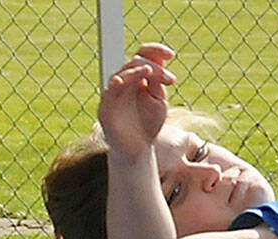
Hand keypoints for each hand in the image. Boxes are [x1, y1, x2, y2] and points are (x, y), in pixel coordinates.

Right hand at [98, 43, 176, 157]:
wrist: (138, 149)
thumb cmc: (148, 124)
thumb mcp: (158, 101)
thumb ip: (157, 82)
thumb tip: (160, 59)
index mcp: (137, 78)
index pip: (143, 55)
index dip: (155, 50)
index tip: (171, 54)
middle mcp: (124, 82)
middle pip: (134, 63)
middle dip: (152, 67)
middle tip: (169, 80)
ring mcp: (114, 94)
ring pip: (121, 74)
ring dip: (134, 71)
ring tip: (148, 70)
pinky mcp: (106, 107)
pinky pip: (108, 92)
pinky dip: (115, 85)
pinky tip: (122, 81)